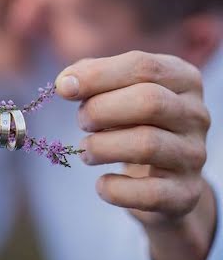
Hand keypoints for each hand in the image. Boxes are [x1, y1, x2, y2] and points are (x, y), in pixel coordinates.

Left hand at [56, 51, 215, 259]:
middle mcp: (196, 114)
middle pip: (149, 101)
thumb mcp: (120, 91)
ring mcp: (194, 155)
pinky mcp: (185, 194)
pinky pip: (150, 193)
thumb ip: (93, 77)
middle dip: (102, 109)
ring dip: (102, 146)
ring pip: (147, 144)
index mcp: (182, 79)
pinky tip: (102, 184)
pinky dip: (116, 189)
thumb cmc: (134, 122)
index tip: (63, 87)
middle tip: (81, 121)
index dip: (98, 75)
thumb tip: (66, 83)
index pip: (143, 66)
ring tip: (86, 150)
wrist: (164, 178)